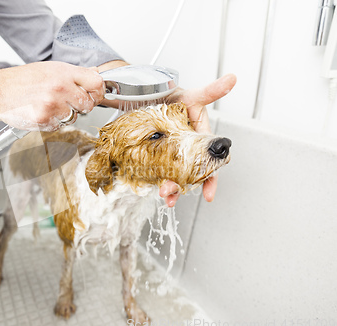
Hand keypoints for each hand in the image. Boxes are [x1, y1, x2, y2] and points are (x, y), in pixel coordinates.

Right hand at [0, 61, 104, 130]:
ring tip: (49, 105)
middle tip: (66, 101)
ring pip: (74, 117)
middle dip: (80, 105)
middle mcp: (60, 88)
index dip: (98, 90)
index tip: (94, 94)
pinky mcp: (44, 119)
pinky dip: (52, 122)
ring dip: (65, 115)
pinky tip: (41, 112)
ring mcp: (53, 105)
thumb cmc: (22, 80)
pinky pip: (59, 126)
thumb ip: (74, 73)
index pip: (96, 82)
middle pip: (88, 104)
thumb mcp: (50, 68)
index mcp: (64, 73)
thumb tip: (95, 74)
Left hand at [159, 74, 236, 206]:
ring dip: (169, 187)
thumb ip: (211, 91)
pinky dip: (155, 180)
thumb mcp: (192, 95)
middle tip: (172, 194)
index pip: (208, 162)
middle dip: (182, 186)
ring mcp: (169, 152)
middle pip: (188, 173)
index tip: (209, 194)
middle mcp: (186, 149)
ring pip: (172, 175)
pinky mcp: (154, 154)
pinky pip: (157, 170)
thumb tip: (231, 79)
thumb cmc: (173, 95)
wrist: (146, 93)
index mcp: (199, 138)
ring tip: (163, 194)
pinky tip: (152, 187)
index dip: (210, 179)